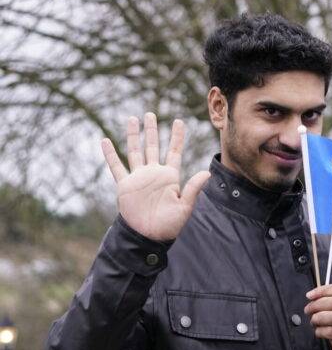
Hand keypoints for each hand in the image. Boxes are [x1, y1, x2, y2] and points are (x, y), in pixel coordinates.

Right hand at [101, 113, 209, 241]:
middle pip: (152, 146)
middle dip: (152, 130)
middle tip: (150, 114)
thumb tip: (207, 173)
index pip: (174, 151)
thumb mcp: (185, 205)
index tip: (179, 121)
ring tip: (132, 119)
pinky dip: (110, 154)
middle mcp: (154, 173)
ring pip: (135, 151)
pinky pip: (116, 166)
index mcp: (170, 176)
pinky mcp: (125, 185)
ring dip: (133, 136)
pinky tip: (105, 141)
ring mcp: (138, 177)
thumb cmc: (170, 224)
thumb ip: (194, 188)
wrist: (149, 235)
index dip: (177, 137)